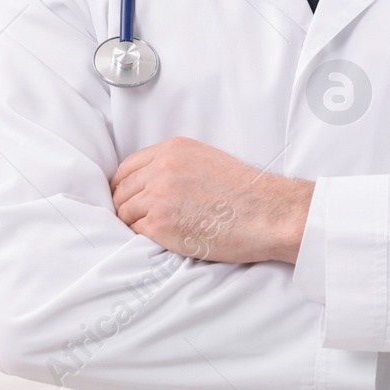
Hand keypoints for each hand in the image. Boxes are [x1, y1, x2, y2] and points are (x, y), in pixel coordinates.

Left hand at [111, 137, 311, 263]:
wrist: (268, 212)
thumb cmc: (246, 192)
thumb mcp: (208, 160)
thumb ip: (176, 165)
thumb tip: (152, 183)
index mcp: (173, 150)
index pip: (127, 168)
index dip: (124, 187)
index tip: (128, 199)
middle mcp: (162, 168)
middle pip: (121, 191)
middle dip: (127, 207)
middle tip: (141, 220)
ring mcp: (158, 196)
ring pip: (125, 214)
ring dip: (136, 224)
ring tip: (158, 232)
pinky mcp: (160, 224)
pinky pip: (136, 233)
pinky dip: (145, 239)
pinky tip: (164, 240)